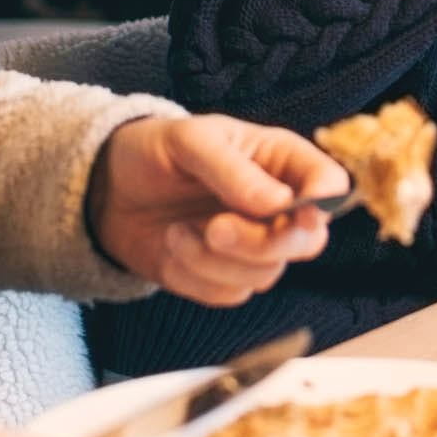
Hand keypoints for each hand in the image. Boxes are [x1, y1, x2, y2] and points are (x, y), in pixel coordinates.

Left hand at [88, 115, 349, 306]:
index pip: (329, 184)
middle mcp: (277, 206)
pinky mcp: (224, 276)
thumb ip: (234, 171)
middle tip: (216, 228)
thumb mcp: (190, 142)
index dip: (323, 203)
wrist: (107, 189)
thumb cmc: (155, 150)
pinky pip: (229, 294)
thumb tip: (278, 203)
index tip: (297, 213)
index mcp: (281, 161)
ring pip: (265, 274)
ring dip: (216, 259)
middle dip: (262, 242)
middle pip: (307, 242)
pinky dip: (196, 275)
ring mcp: (253, 245)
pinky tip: (173, 244)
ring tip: (178, 230)